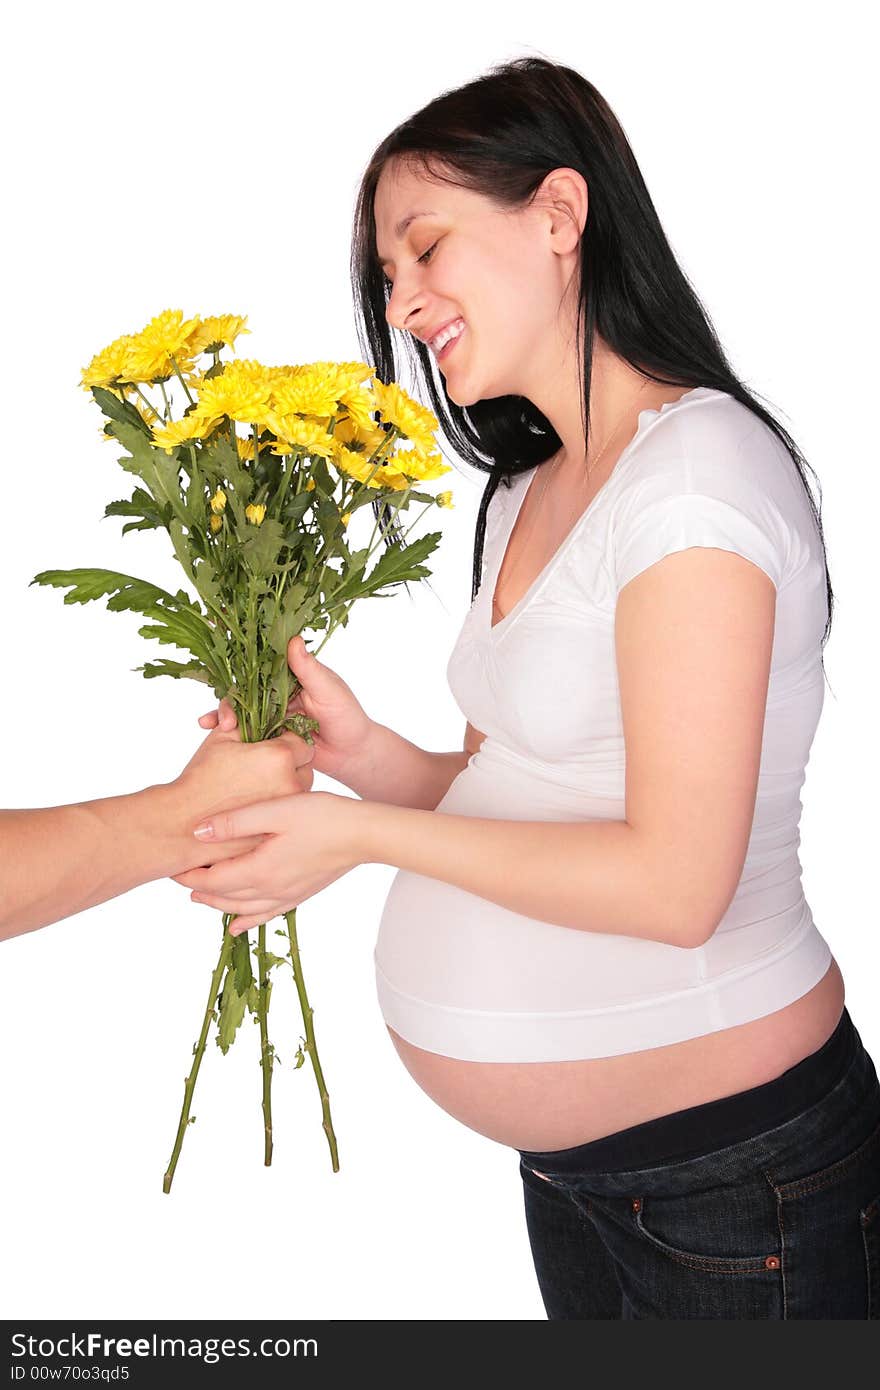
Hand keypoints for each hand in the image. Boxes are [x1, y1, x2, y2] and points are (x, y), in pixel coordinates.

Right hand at [170, 720, 315, 873]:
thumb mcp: (222, 738)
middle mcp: (291, 783)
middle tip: (264, 765)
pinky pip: (289, 811)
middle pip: (306, 765)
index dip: (286, 739)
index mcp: (279, 756)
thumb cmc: (200, 777)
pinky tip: (255, 803)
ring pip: (301, 789)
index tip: (272, 743)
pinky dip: (278, 806)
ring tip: (257, 785)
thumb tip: (259, 712)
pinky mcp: (281, 827)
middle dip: (290, 762)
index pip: (301, 739)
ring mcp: (287, 809)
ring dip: (287, 784)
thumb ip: (247, 720)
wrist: (182, 821)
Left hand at [170, 790, 368, 934]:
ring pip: (243, 908)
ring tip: (200, 896)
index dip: (190, 875)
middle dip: (199, 889)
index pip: (213, 880)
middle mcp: (271, 889)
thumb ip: (234, 822)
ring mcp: (287, 895)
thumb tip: (196, 833)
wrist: (364, 834)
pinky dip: (248, 920)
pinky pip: (266, 914)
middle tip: (179, 877)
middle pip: (224, 897)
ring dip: (218, 904)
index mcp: (260, 870)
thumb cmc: (322, 815)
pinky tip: (238, 925)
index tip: (172, 866)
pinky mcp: (301, 894)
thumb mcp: (275, 810)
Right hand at [197, 635, 373, 785]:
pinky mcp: (268, 735)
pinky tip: (212, 733)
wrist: (352, 754)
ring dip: (223, 714)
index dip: (238, 659)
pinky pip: (245, 731)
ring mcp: (270, 713)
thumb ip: (309, 669)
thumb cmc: (348, 716)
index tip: (219, 658)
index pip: (260, 662)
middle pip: (243, 688)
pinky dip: (229, 732)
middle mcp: (275, 691)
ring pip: (240, 709)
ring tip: (212, 725)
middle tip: (224, 714)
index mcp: (289, 674)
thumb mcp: (329, 690)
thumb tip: (293, 639)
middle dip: (227, 697)